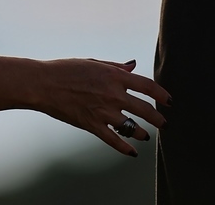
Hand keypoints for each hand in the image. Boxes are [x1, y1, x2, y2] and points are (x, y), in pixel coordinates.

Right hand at [38, 58, 169, 155]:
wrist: (45, 83)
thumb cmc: (67, 69)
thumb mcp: (93, 62)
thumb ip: (115, 66)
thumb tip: (133, 65)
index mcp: (114, 75)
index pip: (146, 85)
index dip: (161, 94)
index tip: (168, 101)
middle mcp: (113, 94)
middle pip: (144, 109)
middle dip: (157, 118)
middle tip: (164, 123)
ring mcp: (103, 111)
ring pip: (132, 127)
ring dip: (142, 133)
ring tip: (146, 136)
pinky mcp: (92, 125)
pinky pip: (114, 140)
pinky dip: (125, 148)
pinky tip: (132, 152)